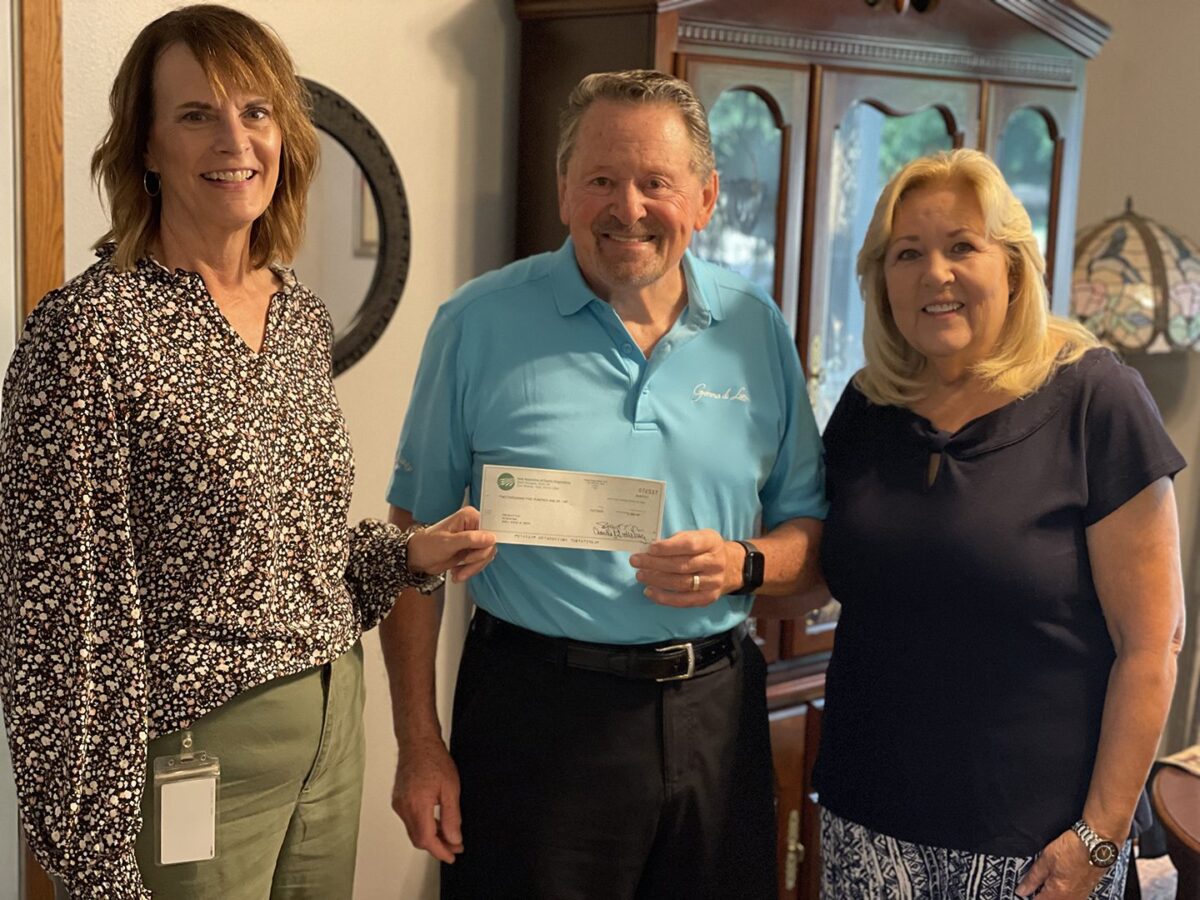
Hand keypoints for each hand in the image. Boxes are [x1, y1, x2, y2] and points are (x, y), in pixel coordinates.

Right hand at [391, 733, 463, 863]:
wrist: (417, 742)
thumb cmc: (434, 759)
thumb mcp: (451, 789)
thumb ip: (452, 817)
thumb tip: (454, 839)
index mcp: (417, 805)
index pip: (427, 840)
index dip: (441, 851)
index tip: (452, 855)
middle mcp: (404, 808)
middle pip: (419, 839)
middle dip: (437, 846)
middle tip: (455, 845)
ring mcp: (398, 804)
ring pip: (414, 831)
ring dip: (430, 836)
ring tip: (449, 835)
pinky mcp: (398, 800)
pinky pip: (410, 821)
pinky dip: (423, 826)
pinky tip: (436, 822)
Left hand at [407, 506, 495, 581]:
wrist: (417, 558)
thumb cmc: (426, 545)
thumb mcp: (448, 543)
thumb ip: (470, 539)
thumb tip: (490, 537)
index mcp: (469, 517)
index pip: (490, 528)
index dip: (488, 543)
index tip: (479, 554)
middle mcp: (473, 526)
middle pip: (489, 544)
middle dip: (477, 559)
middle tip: (465, 562)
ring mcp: (473, 539)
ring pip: (486, 555)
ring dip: (473, 567)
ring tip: (459, 571)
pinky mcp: (471, 551)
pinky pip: (480, 562)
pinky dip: (470, 569)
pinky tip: (459, 571)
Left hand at [629, 529, 739, 606]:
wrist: (732, 567)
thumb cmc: (706, 549)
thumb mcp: (698, 536)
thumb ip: (677, 540)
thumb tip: (650, 549)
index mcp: (712, 542)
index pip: (689, 545)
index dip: (668, 547)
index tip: (649, 548)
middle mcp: (715, 563)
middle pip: (682, 565)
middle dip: (655, 564)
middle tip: (636, 561)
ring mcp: (713, 583)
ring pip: (681, 584)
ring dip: (657, 580)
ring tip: (640, 575)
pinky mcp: (707, 598)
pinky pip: (683, 600)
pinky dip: (664, 597)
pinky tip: (649, 591)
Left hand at [1015, 830, 1106, 898]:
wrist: (1097, 843)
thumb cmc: (1074, 848)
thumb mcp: (1046, 860)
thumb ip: (1033, 878)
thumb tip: (1022, 890)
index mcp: (1059, 893)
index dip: (1029, 896)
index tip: (1024, 892)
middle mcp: (1072, 898)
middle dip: (1042, 895)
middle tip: (1033, 887)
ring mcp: (1081, 895)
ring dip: (1052, 894)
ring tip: (1046, 882)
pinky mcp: (1087, 889)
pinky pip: (1072, 897)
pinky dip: (1062, 892)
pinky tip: (1059, 881)